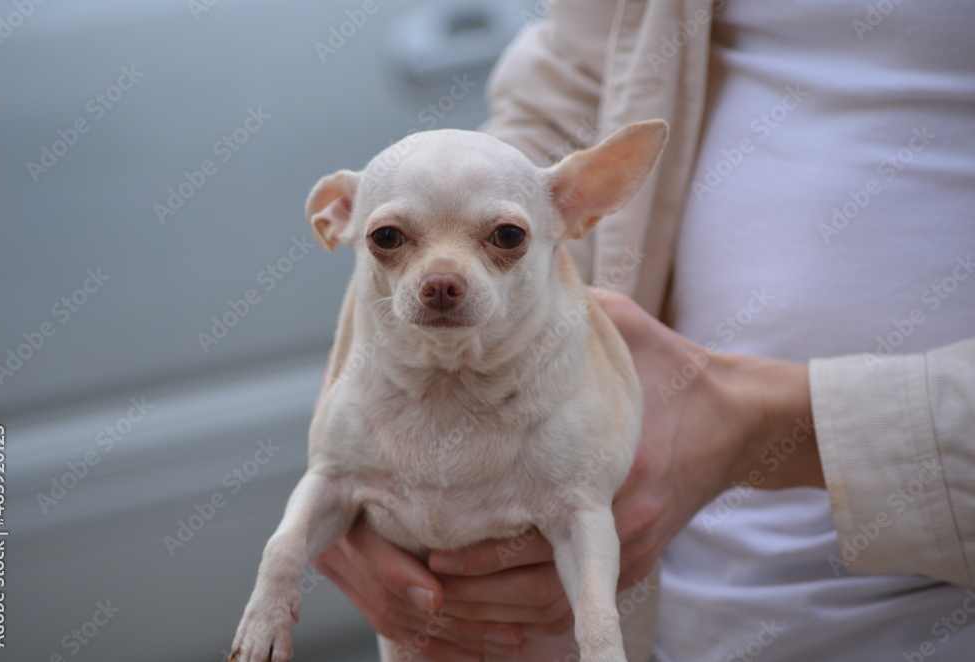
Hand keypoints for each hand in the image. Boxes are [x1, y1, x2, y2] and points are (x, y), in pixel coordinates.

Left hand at [315, 289, 822, 658]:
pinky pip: (565, 605)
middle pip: (529, 587)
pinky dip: (516, 616)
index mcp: (604, 472)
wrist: (733, 420)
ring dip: (485, 612)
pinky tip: (478, 609)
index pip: (532, 537)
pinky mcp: (629, 561)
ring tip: (435, 601)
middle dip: (468, 592)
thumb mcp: (620, 329)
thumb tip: (510, 280)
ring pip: (541, 609)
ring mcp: (627, 552)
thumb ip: (563, 311)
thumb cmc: (670, 371)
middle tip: (415, 581)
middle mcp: (616, 525)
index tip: (433, 551)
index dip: (476, 554)